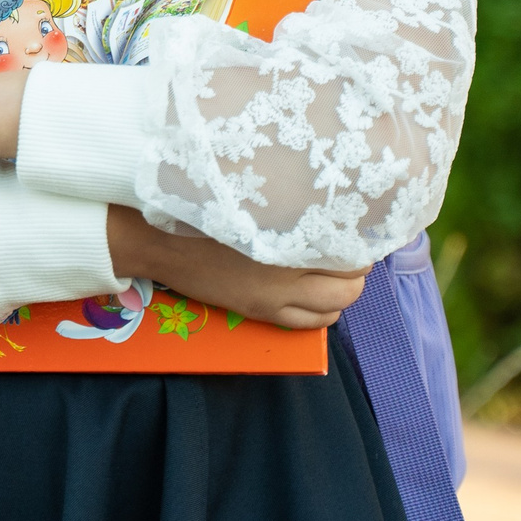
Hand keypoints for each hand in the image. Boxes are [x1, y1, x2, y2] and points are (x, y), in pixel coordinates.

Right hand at [107, 206, 367, 329]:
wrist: (160, 239)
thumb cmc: (203, 208)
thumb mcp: (252, 198)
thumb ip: (290, 199)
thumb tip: (324, 196)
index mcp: (287, 238)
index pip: (348, 250)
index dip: (360, 241)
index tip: (358, 227)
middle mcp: (288, 274)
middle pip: (350, 284)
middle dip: (356, 269)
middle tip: (350, 251)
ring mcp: (276, 298)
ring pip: (335, 308)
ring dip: (342, 292)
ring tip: (335, 273)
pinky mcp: (261, 312)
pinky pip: (310, 324)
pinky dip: (323, 312)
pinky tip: (317, 296)